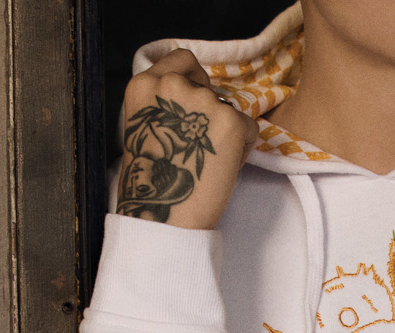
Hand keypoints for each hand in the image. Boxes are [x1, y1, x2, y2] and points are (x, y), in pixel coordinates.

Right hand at [116, 49, 255, 229]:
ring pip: (229, 109)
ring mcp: (204, 101)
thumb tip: (197, 95)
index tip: (194, 100)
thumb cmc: (156, 179)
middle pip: (208, 86)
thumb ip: (166, 103)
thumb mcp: (147, 126)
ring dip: (226, 131)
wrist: (167, 212)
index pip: (181, 58)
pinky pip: (249, 128)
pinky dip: (242, 147)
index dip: (193, 77)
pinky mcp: (232, 121)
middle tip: (198, 145)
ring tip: (208, 160)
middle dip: (209, 111)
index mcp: (145, 85)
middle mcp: (173, 85)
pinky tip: (222, 166)